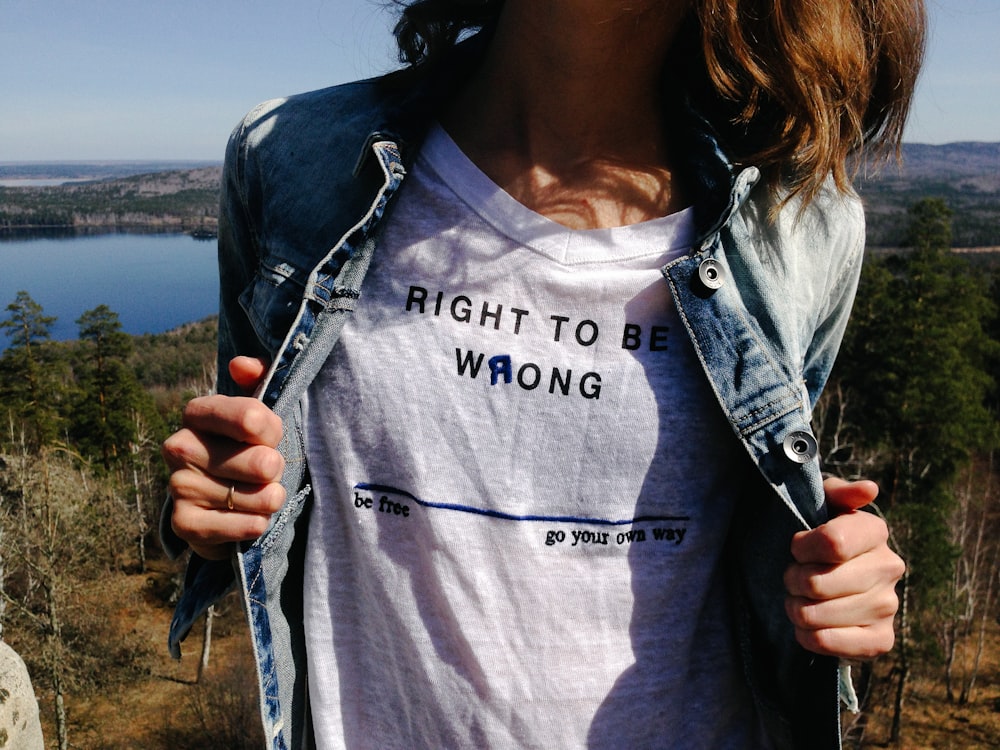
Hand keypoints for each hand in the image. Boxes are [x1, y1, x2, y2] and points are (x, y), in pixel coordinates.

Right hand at [162, 357, 284, 559]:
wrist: (228, 503)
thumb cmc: (250, 448)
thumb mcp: (259, 411)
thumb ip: (259, 377)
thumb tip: (241, 365)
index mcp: (197, 414)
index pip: (241, 414)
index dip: (266, 428)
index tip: (272, 434)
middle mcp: (179, 447)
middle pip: (253, 461)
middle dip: (273, 468)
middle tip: (271, 469)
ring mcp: (178, 486)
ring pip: (248, 496)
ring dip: (268, 498)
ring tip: (266, 494)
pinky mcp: (183, 523)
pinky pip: (231, 526)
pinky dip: (251, 524)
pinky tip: (257, 519)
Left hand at [784, 477, 904, 658]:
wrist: (824, 575)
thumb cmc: (815, 533)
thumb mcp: (820, 503)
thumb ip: (838, 491)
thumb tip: (868, 489)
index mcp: (875, 530)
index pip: (831, 544)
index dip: (801, 548)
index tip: (796, 547)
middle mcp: (889, 567)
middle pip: (818, 583)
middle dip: (793, 580)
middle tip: (793, 576)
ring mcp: (888, 606)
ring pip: (817, 615)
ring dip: (796, 608)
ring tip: (800, 599)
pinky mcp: (881, 640)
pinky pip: (831, 643)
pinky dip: (808, 636)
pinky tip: (809, 625)